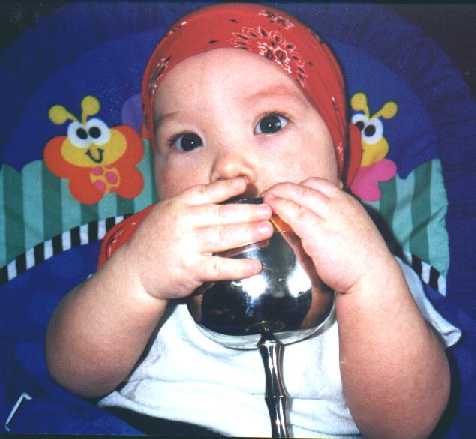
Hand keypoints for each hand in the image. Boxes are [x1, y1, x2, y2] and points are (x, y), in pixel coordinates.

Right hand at [124, 177, 272, 299]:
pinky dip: (239, 267)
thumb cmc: (156, 241)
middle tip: (268, 210)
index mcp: (178, 206)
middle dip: (248, 212)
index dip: (228, 188)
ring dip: (248, 233)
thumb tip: (228, 198)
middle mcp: (183, 222)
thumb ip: (193, 206)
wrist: (134, 271)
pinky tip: (255, 266)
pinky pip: (220, 267)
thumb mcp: (168, 214)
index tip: (246, 184)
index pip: (207, 192)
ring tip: (267, 231)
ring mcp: (187, 246)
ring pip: (223, 236)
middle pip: (221, 214)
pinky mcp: (191, 269)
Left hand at [263, 178, 394, 293]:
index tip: (289, 193)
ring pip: (297, 195)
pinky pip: (292, 212)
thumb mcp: (347, 232)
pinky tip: (270, 210)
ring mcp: (328, 216)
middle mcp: (338, 204)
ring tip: (265, 198)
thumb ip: (327, 223)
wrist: (372, 278)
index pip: (319, 184)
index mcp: (347, 203)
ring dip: (278, 194)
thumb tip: (303, 222)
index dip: (300, 186)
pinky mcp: (317, 231)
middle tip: (270, 193)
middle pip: (305, 186)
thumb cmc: (360, 261)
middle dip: (285, 187)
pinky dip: (279, 208)